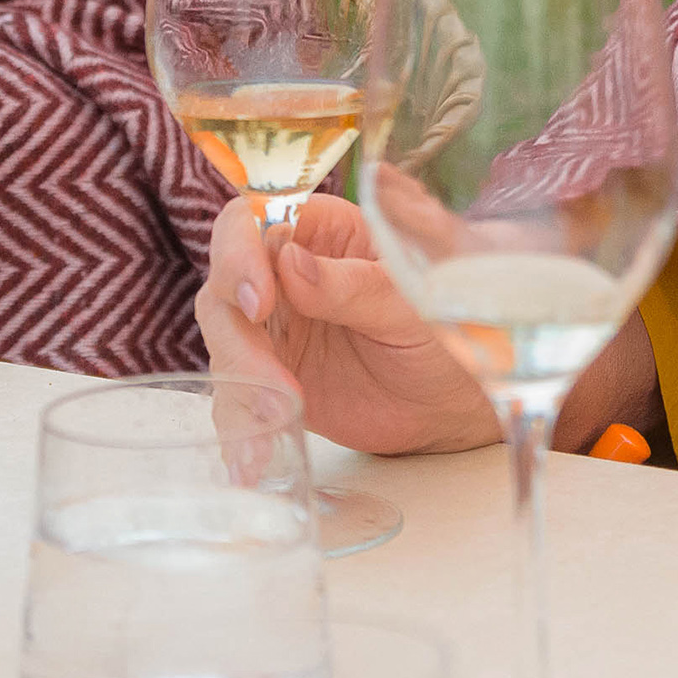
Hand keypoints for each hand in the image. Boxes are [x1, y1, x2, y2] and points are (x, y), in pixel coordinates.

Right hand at [197, 194, 499, 457]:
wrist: (452, 399)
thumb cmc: (444, 328)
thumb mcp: (410, 303)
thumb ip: (354, 285)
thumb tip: (291, 265)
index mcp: (322, 233)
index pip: (254, 220)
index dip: (240, 252)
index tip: (260, 300)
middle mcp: (284, 274)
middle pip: (225, 285)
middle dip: (238, 333)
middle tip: (274, 381)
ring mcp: (275, 328)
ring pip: (225, 341)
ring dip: (241, 384)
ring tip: (276, 421)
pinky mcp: (270, 378)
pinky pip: (236, 395)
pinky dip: (240, 426)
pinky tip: (254, 457)